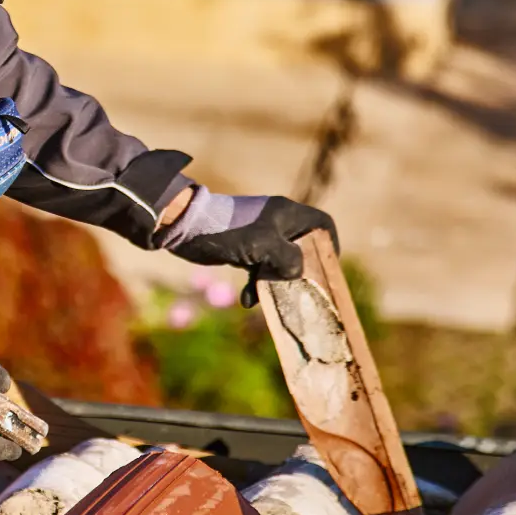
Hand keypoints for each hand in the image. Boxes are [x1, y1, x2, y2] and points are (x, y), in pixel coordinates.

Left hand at [167, 194, 336, 307]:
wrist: (186, 228)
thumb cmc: (229, 232)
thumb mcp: (263, 246)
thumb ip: (288, 259)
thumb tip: (298, 273)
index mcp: (287, 214)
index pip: (322, 225)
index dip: (330, 245)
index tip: (326, 268)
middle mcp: (277, 223)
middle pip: (302, 249)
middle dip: (298, 273)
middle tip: (297, 291)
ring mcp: (260, 236)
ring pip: (280, 264)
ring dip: (273, 283)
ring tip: (263, 297)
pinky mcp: (245, 250)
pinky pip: (260, 270)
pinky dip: (256, 285)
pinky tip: (246, 300)